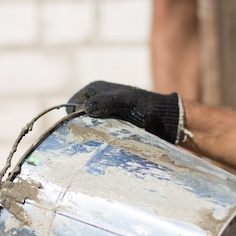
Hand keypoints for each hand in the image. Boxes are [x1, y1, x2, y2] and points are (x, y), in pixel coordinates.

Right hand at [67, 80, 184, 143]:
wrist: (164, 119)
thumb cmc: (144, 106)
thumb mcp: (124, 101)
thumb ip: (104, 103)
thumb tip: (84, 108)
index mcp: (95, 89)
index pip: (72, 104)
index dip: (71, 117)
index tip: (76, 130)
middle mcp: (97, 100)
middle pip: (79, 117)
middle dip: (80, 128)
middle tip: (85, 140)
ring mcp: (105, 114)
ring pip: (89, 126)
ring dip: (91, 135)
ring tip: (95, 144)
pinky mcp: (112, 125)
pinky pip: (99, 133)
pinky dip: (99, 139)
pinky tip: (103, 146)